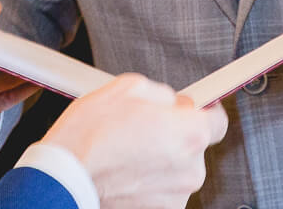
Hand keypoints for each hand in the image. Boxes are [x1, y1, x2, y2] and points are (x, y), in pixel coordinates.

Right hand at [41, 74, 227, 208]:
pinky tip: (125, 174)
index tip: (193, 111)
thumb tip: (175, 102)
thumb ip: (164, 94)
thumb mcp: (128, 87)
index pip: (218, 120)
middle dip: (174, 137)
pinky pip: (162, 191)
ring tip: (127, 155)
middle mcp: (191, 169)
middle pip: (194, 147)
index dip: (202, 112)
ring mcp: (176, 196)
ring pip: (177, 170)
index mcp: (190, 133)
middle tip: (142, 131)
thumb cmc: (88, 136)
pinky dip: (148, 184)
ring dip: (160, 162)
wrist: (64, 179)